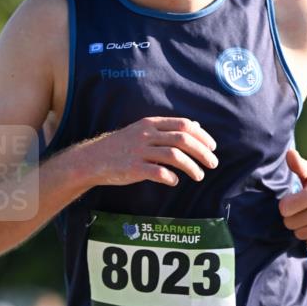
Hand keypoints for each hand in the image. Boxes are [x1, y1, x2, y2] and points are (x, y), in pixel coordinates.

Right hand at [75, 116, 218, 187]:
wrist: (93, 159)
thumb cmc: (122, 146)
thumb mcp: (144, 131)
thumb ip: (169, 129)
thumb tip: (196, 127)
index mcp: (151, 124)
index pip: (184, 125)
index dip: (202, 136)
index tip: (213, 147)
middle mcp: (147, 135)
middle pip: (183, 140)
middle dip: (202, 152)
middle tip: (213, 164)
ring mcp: (139, 151)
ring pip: (174, 156)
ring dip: (191, 167)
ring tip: (199, 176)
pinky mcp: (133, 168)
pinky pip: (157, 172)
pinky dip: (170, 177)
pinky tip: (175, 182)